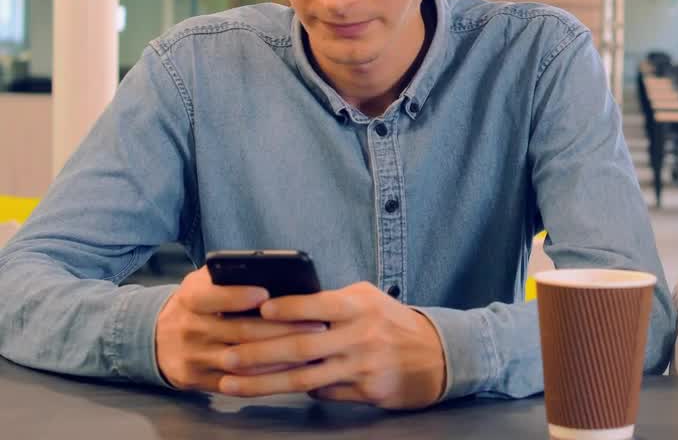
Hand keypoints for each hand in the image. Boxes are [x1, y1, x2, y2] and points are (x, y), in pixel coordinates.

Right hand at [155, 267, 327, 391]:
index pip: (212, 297)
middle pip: (240, 331)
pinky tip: (292, 369)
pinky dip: (266, 377)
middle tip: (316, 325)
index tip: (266, 294)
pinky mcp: (197, 380)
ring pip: (242, 360)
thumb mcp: (201, 283)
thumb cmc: (196, 304)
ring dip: (280, 356)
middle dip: (282, 329)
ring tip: (312, 348)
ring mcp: (193, 357)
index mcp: (190, 299)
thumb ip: (228, 277)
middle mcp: (189, 329)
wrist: (154, 338)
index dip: (238, 297)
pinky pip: (236, 382)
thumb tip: (272, 273)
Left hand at [212, 281, 446, 408]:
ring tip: (230, 383)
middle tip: (224, 355)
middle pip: (301, 346)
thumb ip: (332, 303)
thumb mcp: (368, 301)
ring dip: (263, 382)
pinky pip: (323, 393)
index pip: (319, 305)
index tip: (258, 311)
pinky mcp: (366, 392)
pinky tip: (270, 390)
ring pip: (304, 377)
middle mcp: (360, 336)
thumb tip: (282, 306)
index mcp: (360, 307)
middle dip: (258, 353)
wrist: (437, 355)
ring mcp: (362, 367)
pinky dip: (298, 390)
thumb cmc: (392, 323)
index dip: (289, 308)